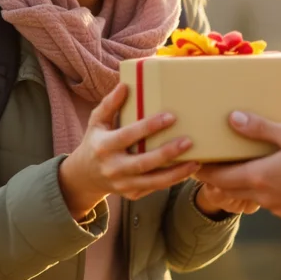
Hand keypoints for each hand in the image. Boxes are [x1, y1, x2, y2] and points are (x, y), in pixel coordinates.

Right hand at [59, 83, 198, 218]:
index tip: (170, 117)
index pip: (128, 136)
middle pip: (143, 162)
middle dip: (167, 152)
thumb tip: (125, 85)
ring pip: (153, 181)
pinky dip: (172, 180)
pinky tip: (187, 170)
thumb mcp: (97, 122)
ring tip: (196, 161)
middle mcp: (113, 168)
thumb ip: (110, 104)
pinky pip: (154, 188)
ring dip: (176, 172)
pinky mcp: (132, 194)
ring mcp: (122, 184)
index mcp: (104, 146)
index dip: (149, 127)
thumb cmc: (96, 142)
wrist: (85, 176)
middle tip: (188, 141)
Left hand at [193, 79, 280, 218]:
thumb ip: (262, 127)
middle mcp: (262, 195)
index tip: (192, 162)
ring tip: (232, 167)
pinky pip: (264, 198)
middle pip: (228, 187)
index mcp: (258, 176)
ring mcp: (275, 204)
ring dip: (237, 182)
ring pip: (246, 194)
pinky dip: (256, 188)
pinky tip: (263, 175)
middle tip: (205, 164)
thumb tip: (233, 118)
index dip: (203, 170)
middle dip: (216, 176)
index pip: (219, 176)